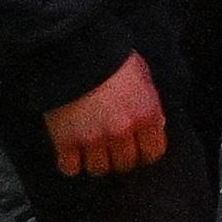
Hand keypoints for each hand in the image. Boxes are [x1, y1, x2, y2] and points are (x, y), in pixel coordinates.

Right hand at [44, 52, 166, 178]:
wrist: (75, 52)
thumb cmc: (113, 60)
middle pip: (125, 164)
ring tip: (92, 149)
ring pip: (99, 168)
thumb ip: (150, 105)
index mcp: (146, 114)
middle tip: (113, 148)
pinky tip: (72, 152)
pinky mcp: (66, 142)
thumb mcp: (143, 77)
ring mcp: (94, 139)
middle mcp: (123, 131)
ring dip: (96, 161)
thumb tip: (155, 126)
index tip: (139, 150)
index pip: (153, 152)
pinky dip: (71, 163)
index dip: (146, 152)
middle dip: (121, 157)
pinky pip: (71, 168)